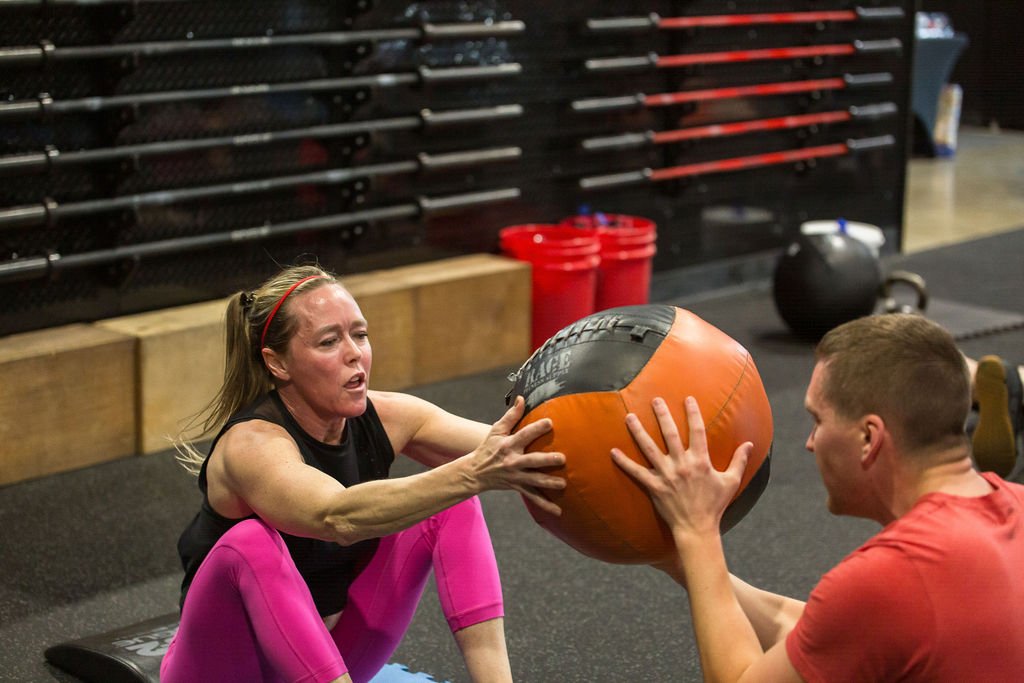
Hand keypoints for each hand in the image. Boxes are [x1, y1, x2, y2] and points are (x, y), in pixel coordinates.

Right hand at [470, 396, 565, 515]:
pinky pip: (533, 498)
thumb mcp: (496, 430)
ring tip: (563, 484)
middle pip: (532, 461)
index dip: (537, 428)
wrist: (475, 473)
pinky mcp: (518, 487)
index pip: (524, 435)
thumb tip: (522, 398)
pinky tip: (559, 512)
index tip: (550, 422)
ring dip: (549, 483)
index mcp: (508, 445)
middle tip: (562, 459)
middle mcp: (513, 461)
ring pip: (535, 481)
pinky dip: (545, 506)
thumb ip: (511, 415)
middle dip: (546, 460)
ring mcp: (516, 476)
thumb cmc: (488, 448)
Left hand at [611, 396, 751, 540]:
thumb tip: (750, 444)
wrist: (698, 528)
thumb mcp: (731, 482)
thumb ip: (739, 461)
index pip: (697, 431)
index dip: (693, 413)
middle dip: (662, 415)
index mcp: (700, 461)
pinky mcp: (654, 487)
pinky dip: (624, 462)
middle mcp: (682, 464)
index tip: (688, 398)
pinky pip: (636, 472)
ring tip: (629, 416)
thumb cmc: (715, 505)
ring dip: (638, 432)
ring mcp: (666, 475)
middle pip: (670, 434)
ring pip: (649, 448)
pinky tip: (612, 451)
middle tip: (655, 399)